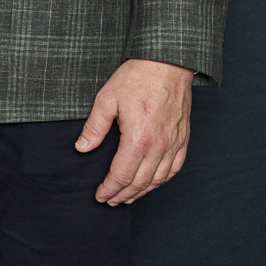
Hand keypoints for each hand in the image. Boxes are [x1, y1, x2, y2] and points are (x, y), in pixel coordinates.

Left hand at [76, 58, 192, 204]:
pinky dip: (161, 180)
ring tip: (127, 197)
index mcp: (138, 139)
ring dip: (142, 192)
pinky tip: (152, 183)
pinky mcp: (183, 138)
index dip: (109, 188)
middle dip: (123, 195)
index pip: (121, 175)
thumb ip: (94, 127)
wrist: (167, 64)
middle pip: (140, 182)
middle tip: (110, 201)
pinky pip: (174, 168)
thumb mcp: (106, 99)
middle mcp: (159, 146)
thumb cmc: (136, 78)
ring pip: (158, 179)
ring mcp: (174, 143)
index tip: (100, 196)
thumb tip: (82, 148)